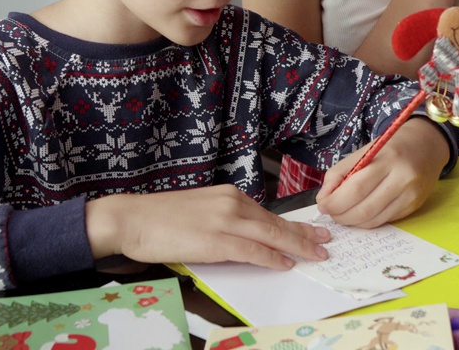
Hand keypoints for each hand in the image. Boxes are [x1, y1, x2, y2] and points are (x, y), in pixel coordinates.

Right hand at [85, 185, 330, 268]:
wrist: (132, 219)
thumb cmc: (160, 219)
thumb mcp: (201, 211)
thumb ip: (225, 220)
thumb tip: (248, 238)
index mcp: (228, 195)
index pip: (267, 214)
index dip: (291, 225)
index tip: (310, 230)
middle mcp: (231, 203)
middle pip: (275, 223)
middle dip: (303, 234)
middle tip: (325, 241)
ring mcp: (224, 220)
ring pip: (270, 235)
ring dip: (296, 246)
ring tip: (316, 254)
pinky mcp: (215, 240)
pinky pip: (252, 250)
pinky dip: (272, 257)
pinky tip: (286, 263)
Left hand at [315, 117, 446, 227]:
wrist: (427, 145)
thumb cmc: (390, 147)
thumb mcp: (363, 152)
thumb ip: (340, 173)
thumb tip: (324, 199)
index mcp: (387, 158)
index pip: (356, 188)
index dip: (335, 202)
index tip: (322, 204)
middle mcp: (402, 178)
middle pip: (364, 208)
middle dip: (341, 215)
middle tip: (330, 212)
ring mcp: (410, 195)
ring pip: (374, 219)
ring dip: (352, 221)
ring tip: (343, 213)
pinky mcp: (413, 206)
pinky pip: (384, 220)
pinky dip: (367, 221)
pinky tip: (360, 213)